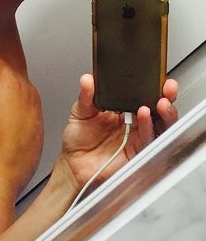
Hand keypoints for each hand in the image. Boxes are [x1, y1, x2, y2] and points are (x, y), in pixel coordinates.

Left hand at [60, 74, 178, 189]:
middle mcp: (134, 122)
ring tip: (159, 102)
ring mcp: (137, 137)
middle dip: (166, 97)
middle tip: (166, 88)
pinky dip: (148, 127)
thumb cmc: (78, 140)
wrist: (74, 164)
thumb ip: (86, 96)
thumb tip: (87, 79)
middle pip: (157, 108)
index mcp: (122, 109)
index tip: (156, 77)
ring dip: (163, 113)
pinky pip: (147, 139)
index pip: (143, 94)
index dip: (152, 86)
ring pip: (160, 124)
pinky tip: (144, 115)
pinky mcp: (137, 151)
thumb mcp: (80, 112)